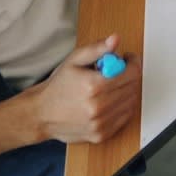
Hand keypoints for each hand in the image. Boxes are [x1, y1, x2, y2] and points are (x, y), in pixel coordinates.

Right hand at [25, 36, 142, 143]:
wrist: (42, 114)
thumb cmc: (58, 87)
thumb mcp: (74, 61)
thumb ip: (97, 49)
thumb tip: (115, 40)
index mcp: (93, 86)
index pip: (131, 73)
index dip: (133, 63)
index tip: (128, 59)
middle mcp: (99, 107)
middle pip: (133, 87)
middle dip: (129, 75)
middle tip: (117, 71)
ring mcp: (101, 123)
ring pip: (131, 103)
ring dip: (126, 91)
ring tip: (110, 86)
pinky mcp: (102, 135)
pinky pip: (125, 118)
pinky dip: (122, 107)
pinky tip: (109, 100)